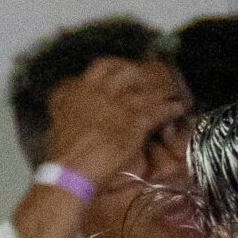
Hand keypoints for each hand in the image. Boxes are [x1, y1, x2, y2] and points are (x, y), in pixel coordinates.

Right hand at [43, 57, 189, 190]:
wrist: (71, 171)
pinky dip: (171, 108)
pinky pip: (159, 110)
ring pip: (148, 88)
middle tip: (155, 77)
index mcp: (79, 90)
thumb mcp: (58, 124)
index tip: (127, 70)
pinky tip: (179, 108)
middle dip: (144, 72)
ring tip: (173, 89)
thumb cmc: (62, 155)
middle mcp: (101, 91)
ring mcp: (120, 105)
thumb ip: (67, 111)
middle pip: (129, 70)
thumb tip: (68, 112)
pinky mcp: (135, 122)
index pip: (102, 66)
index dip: (119, 66)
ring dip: (163, 88)